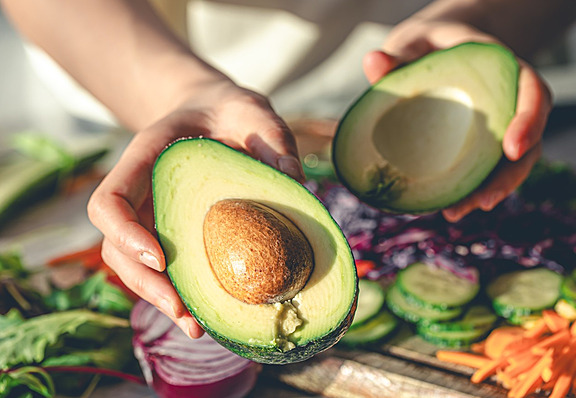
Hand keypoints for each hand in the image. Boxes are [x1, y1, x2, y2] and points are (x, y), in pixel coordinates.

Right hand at [88, 81, 303, 337]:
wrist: (219, 117)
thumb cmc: (234, 113)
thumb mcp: (256, 113)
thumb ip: (273, 140)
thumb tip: (294, 181)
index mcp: (145, 158)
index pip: (109, 200)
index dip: (125, 234)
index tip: (161, 258)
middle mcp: (139, 192)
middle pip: (115, 246)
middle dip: (144, 283)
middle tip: (183, 312)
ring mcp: (150, 214)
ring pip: (133, 265)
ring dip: (158, 298)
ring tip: (196, 326)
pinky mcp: (170, 231)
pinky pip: (163, 267)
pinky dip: (179, 293)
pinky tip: (207, 313)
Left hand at [362, 20, 550, 221]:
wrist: (436, 50)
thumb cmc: (428, 45)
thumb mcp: (413, 43)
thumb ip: (397, 54)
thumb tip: (372, 61)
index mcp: (502, 69)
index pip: (534, 92)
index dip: (529, 121)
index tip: (512, 149)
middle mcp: (510, 100)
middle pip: (530, 141)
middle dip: (510, 176)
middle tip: (484, 202)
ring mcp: (501, 125)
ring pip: (511, 164)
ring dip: (490, 192)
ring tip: (456, 212)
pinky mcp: (485, 143)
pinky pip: (488, 170)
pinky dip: (472, 190)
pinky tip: (447, 206)